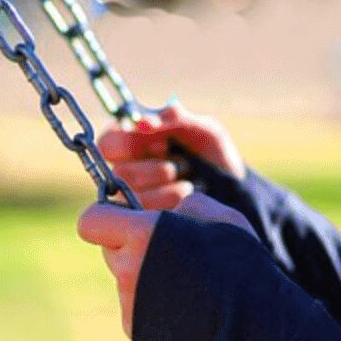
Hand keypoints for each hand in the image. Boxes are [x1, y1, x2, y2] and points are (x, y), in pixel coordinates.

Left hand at [77, 191, 255, 337]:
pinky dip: (155, 306)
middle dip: (131, 246)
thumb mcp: (222, 217)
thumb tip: (174, 212)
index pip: (91, 221)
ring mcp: (129, 305)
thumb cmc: (242, 268)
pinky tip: (188, 309)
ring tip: (188, 285)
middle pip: (110, 251)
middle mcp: (127, 270)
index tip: (126, 219)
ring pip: (125, 280)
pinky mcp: (136, 334)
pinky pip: (137, 309)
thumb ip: (186, 206)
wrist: (255, 332)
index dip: (105, 217)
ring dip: (146, 277)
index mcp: (142, 234)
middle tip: (168, 251)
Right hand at [98, 102, 245, 210]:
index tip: (161, 144)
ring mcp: (132, 200)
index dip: (130, 144)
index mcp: (130, 143)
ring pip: (135, 196)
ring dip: (170, 186)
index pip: (107, 143)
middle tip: (180, 163)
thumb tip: (142, 121)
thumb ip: (174, 118)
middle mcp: (125, 172)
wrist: (233, 188)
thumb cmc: (211, 153)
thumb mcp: (201, 128)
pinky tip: (190, 195)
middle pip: (121, 172)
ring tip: (189, 180)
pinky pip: (150, 214)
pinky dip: (176, 201)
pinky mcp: (144, 221)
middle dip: (158, 168)